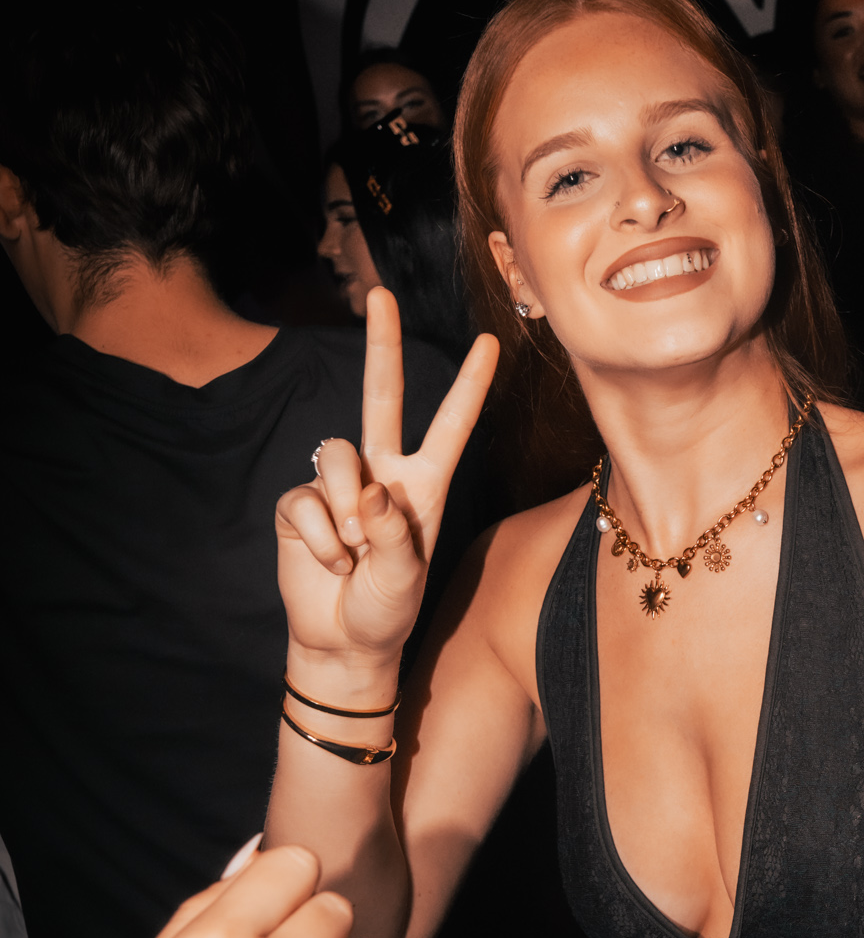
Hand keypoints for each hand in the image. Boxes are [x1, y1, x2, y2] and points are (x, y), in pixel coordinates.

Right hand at [274, 289, 497, 678]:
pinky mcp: (301, 503)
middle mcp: (382, 473)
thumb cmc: (387, 608)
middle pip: (381, 396)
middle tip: (382, 296)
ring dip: (345, 505)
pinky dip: (320, 538)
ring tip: (353, 551)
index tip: (488, 343)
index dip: (468, 386)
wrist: (343, 641)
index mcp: (423, 484)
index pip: (449, 426)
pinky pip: (307, 500)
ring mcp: (339, 485)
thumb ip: (391, 532)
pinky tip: (331, 562)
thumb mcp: (404, 575)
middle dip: (382, 345)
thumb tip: (368, 493)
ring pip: (336, 455)